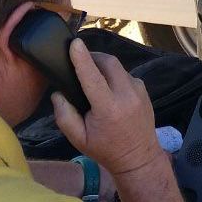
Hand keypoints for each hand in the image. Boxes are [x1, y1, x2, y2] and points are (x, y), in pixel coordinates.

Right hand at [52, 39, 166, 178]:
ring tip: (92, 76)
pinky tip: (108, 87)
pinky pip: (126, 75)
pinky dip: (114, 75)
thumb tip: (58, 93)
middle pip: (109, 62)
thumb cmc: (105, 149)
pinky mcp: (144, 90)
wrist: (138, 158)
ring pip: (118, 67)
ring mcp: (139, 91)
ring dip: (104, 66)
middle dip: (93, 56)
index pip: (93, 76)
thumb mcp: (78, 139)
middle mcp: (126, 96)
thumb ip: (64, 116)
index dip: (82, 58)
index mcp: (108, 108)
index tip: (74, 43)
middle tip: (80, 59)